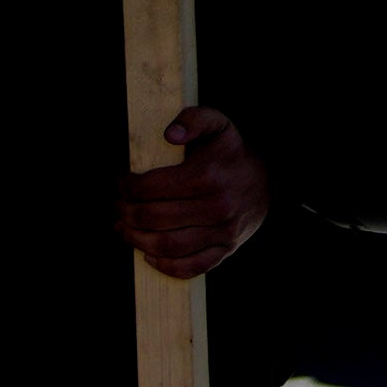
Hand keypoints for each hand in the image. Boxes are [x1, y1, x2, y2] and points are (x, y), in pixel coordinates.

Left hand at [118, 105, 268, 277]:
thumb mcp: (217, 124)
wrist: (267, 181)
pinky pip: (193, 266)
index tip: (121, 184)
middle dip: (126, 213)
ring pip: (168, 245)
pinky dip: (166, 266)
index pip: (151, 187)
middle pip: (154, 218)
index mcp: (207, 176)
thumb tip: (169, 135)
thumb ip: (193, 120)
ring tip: (124, 229)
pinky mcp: (227, 249)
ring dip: (137, 240)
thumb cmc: (230, 151)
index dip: (127, 187)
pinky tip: (149, 256)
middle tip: (118, 207)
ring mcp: (223, 232)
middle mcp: (216, 207)